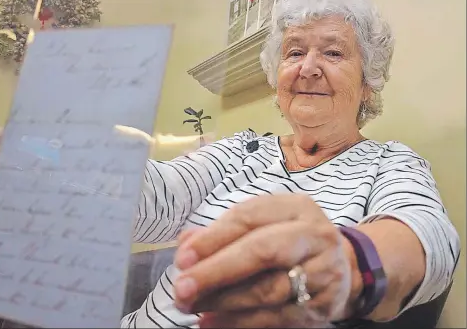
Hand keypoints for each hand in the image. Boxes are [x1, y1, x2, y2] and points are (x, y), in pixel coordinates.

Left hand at [174, 195, 361, 327]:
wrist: (342, 266)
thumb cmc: (289, 240)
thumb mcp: (263, 225)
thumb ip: (223, 232)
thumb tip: (185, 245)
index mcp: (295, 207)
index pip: (248, 217)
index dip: (212, 238)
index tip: (182, 258)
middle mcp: (314, 235)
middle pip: (263, 251)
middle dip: (217, 270)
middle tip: (182, 287)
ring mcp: (324, 271)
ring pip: (270, 289)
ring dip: (224, 301)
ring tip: (192, 306)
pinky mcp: (324, 305)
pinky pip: (279, 317)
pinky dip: (241, 322)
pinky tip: (213, 322)